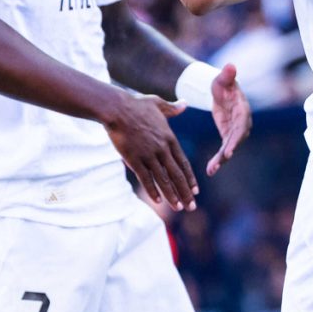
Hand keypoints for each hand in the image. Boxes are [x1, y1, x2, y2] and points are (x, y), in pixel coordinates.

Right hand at [102, 92, 196, 211]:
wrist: (116, 108)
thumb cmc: (136, 105)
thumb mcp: (157, 104)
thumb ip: (172, 108)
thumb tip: (185, 104)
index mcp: (169, 138)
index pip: (183, 163)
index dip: (190, 178)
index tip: (195, 190)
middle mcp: (162, 149)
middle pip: (177, 175)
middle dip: (185, 192)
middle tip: (191, 206)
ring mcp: (148, 155)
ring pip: (163, 179)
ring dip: (171, 195)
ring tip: (178, 207)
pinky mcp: (134, 159)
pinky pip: (145, 178)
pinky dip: (152, 190)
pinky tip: (158, 201)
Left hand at [205, 63, 250, 175]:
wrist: (221, 90)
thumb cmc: (223, 83)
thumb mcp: (222, 79)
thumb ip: (226, 75)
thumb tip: (230, 66)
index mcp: (242, 110)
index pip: (241, 126)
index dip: (236, 138)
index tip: (229, 150)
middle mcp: (242, 123)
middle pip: (237, 140)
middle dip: (229, 152)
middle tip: (221, 162)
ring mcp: (236, 130)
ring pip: (230, 148)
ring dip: (222, 160)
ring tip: (211, 170)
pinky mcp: (228, 135)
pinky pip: (224, 149)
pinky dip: (218, 159)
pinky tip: (210, 170)